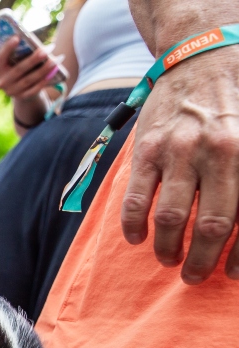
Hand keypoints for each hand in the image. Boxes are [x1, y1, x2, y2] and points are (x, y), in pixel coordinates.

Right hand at [0, 37, 61, 100]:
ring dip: (45, 68)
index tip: (17, 37)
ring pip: (30, 79)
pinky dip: (46, 79)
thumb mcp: (13, 61)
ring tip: (57, 58)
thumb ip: (18, 53)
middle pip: (19, 69)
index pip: (0, 58)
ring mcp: (12, 91)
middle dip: (35, 58)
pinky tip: (56, 70)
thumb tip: (33, 43)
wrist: (19, 89)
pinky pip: (36, 88)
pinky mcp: (23, 97)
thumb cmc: (18, 67)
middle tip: (49, 48)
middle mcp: (3, 81)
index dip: (8, 48)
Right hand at [122, 46, 238, 282]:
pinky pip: (136, 201)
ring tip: (169, 259)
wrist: (204, 55)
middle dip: (203, 261)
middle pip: (211, 226)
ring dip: (168, 249)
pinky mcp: (147, 150)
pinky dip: (133, 227)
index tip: (232, 275)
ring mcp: (179, 152)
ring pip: (171, 219)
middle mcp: (219, 154)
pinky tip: (136, 239)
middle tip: (195, 276)